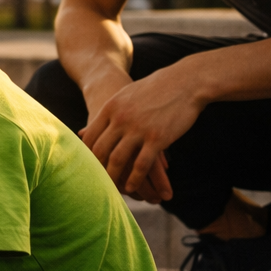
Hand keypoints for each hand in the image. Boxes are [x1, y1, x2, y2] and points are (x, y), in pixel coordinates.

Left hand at [81, 64, 202, 202]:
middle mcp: (121, 119)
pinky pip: (141, 164)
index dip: (85, 155)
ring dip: (113, 177)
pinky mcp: (157, 138)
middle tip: (94, 183)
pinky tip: (132, 188)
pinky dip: (135, 179)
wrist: (185, 82)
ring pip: (118, 160)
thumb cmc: (154, 89)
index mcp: (110, 108)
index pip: (89, 137)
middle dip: (96, 169)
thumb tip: (84, 129)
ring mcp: (139, 129)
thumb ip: (106, 114)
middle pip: (100, 150)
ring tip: (111, 189)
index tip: (85, 167)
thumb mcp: (124, 96)